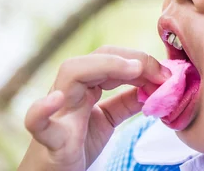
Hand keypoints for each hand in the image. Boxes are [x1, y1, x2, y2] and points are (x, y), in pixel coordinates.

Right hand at [18, 46, 169, 170]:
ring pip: (71, 73)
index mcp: (84, 85)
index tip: (166, 74)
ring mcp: (58, 111)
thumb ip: (126, 101)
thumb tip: (153, 86)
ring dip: (105, 65)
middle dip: (130, 58)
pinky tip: (56, 99)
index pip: (111, 58)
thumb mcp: (108, 119)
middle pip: (95, 57)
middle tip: (160, 72)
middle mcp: (69, 90)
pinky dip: (43, 109)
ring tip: (133, 70)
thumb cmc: (76, 144)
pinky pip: (37, 121)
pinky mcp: (48, 138)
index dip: (140, 61)